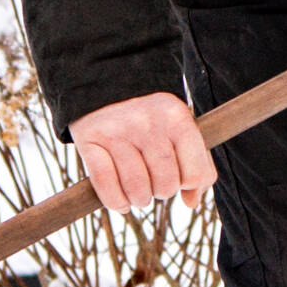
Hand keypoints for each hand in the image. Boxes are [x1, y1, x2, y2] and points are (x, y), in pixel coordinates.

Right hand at [71, 91, 214, 208]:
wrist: (108, 84)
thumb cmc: (152, 117)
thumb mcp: (180, 129)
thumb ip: (196, 164)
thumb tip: (191, 202)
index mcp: (176, 117)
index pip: (194, 174)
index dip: (188, 185)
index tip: (180, 179)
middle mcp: (147, 122)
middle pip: (164, 184)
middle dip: (162, 192)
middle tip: (155, 184)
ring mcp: (116, 131)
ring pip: (136, 189)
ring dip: (139, 200)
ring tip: (139, 192)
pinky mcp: (89, 140)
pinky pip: (105, 185)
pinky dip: (115, 202)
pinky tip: (121, 201)